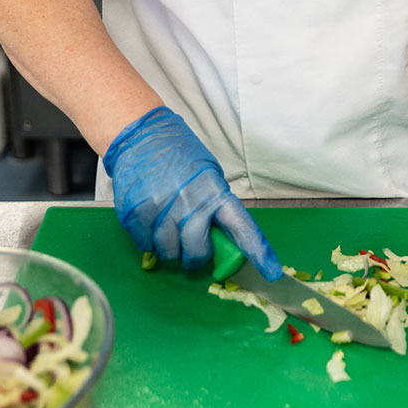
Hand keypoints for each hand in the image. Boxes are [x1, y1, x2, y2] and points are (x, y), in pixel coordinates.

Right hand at [103, 106, 281, 280]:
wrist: (140, 134)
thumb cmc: (178, 155)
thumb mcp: (208, 174)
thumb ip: (215, 206)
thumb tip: (222, 240)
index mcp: (215, 192)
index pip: (242, 228)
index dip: (259, 253)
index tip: (271, 272)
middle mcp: (190, 202)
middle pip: (198, 253)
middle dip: (196, 256)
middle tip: (192, 246)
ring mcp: (162, 209)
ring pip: (170, 253)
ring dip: (170, 249)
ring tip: (168, 226)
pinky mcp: (136, 213)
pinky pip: (146, 245)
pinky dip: (148, 240)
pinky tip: (151, 219)